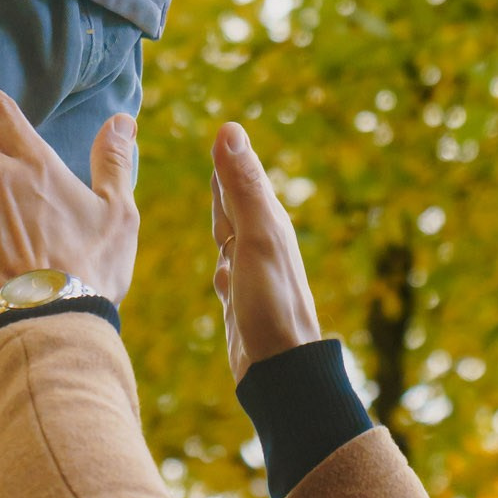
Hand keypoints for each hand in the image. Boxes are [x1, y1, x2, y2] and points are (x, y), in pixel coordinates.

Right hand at [209, 122, 323, 382]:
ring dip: (223, 222)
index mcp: (268, 224)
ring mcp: (253, 276)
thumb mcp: (256, 236)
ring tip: (217, 206)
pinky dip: (223, 266)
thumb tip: (229, 130)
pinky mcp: (243, 304)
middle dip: (225, 187)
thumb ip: (242, 186)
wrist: (280, 367)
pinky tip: (222, 274)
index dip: (232, 159)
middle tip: (217, 161)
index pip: (245, 181)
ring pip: (232, 240)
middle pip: (238, 208)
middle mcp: (263, 247)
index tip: (224, 133)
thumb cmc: (271, 301)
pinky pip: (229, 275)